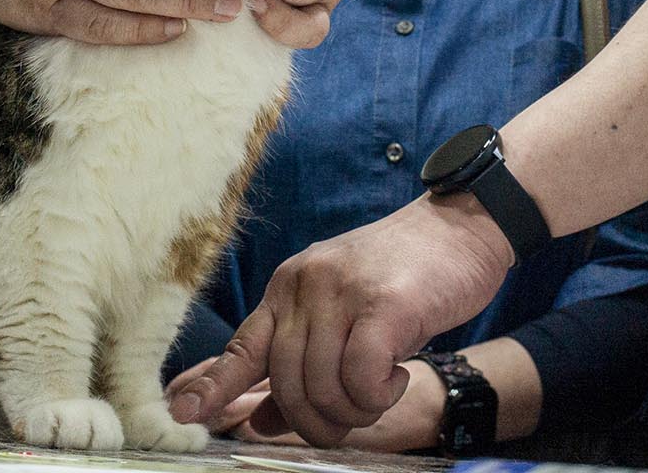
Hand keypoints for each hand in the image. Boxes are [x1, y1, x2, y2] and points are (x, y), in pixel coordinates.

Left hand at [173, 195, 514, 445]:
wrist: (462, 226)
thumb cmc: (404, 276)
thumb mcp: (342, 312)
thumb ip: (302, 361)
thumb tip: (261, 419)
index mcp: (287, 288)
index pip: (239, 348)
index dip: (212, 387)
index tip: (185, 416)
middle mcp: (305, 285)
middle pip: (286, 384)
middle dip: (317, 422)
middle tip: (351, 419)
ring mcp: (343, 291)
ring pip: (323, 388)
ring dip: (354, 412)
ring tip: (380, 394)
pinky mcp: (385, 304)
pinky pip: (361, 379)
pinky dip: (379, 397)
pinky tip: (399, 379)